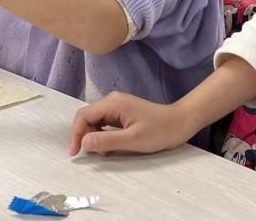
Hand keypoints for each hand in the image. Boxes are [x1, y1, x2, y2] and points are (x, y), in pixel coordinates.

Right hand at [69, 92, 192, 156]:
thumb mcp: (133, 140)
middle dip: (84, 136)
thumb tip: (83, 143)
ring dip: (94, 136)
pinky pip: (105, 123)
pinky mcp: (123, 112)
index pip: (84, 115)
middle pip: (88, 117)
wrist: (180, 122)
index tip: (75, 153)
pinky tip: (110, 146)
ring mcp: (118, 106)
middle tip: (89, 155)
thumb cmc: (159, 131)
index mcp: (113, 103)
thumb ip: (107, 141)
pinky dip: (103, 135)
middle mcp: (112, 101)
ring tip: (103, 152)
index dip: (76, 134)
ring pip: (96, 120)